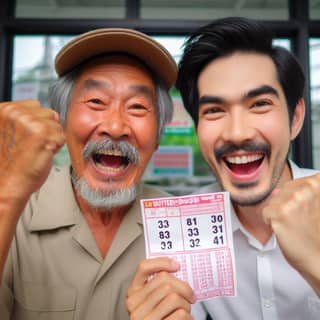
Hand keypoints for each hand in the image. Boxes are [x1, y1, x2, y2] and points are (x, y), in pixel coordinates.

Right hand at [0, 100, 64, 199]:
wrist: (5, 185)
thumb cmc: (8, 164)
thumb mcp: (8, 132)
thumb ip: (22, 119)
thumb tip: (50, 113)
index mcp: (3, 110)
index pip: (35, 106)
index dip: (38, 124)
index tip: (27, 138)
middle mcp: (14, 112)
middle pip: (49, 113)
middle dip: (46, 130)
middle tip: (31, 146)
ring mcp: (28, 121)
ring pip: (57, 124)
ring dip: (52, 138)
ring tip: (35, 150)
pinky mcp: (42, 132)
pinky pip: (62, 136)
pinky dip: (56, 147)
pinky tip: (41, 154)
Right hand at [126, 257, 194, 319]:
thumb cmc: (156, 318)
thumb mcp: (150, 300)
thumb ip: (157, 287)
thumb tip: (176, 269)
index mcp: (133, 291)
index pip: (144, 267)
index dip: (162, 262)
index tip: (176, 265)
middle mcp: (134, 304)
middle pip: (165, 281)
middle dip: (184, 288)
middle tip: (190, 295)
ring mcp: (143, 318)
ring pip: (174, 297)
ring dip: (186, 303)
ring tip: (186, 309)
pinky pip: (180, 314)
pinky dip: (188, 316)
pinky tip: (185, 319)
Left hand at [263, 173, 319, 293]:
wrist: (319, 259)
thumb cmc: (317, 234)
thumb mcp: (315, 206)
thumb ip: (301, 193)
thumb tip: (277, 190)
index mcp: (318, 184)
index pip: (296, 182)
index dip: (296, 197)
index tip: (304, 209)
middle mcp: (308, 189)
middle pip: (283, 190)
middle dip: (286, 204)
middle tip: (299, 220)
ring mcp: (294, 199)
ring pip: (273, 200)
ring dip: (278, 213)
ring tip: (293, 224)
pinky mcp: (281, 212)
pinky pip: (265, 212)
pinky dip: (270, 221)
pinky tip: (284, 229)